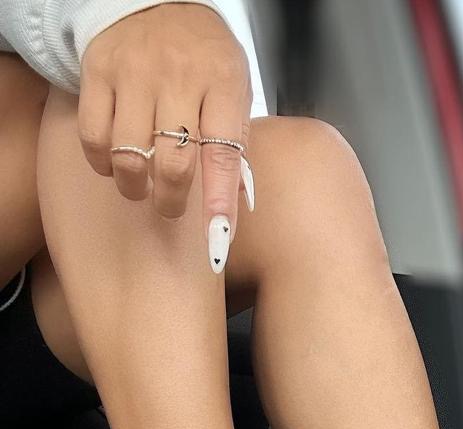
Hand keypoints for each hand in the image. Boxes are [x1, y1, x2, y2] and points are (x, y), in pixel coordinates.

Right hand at [78, 3, 252, 270]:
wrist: (157, 2)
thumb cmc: (205, 61)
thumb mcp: (235, 93)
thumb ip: (236, 148)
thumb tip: (235, 210)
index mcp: (222, 84)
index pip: (223, 155)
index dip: (220, 202)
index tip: (219, 239)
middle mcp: (178, 77)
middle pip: (173, 163)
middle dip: (172, 200)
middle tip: (171, 207)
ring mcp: (134, 73)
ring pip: (128, 155)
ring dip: (135, 186)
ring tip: (141, 187)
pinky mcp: (97, 71)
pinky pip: (93, 136)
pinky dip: (102, 163)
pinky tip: (114, 162)